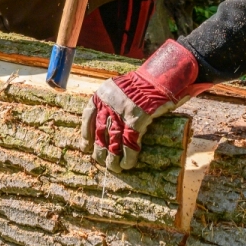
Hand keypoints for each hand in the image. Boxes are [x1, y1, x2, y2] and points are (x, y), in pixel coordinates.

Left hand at [80, 39, 205, 171]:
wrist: (160, 77)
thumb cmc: (142, 84)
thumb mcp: (120, 87)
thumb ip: (111, 102)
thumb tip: (104, 124)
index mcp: (103, 94)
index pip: (88, 117)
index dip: (86, 134)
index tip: (85, 147)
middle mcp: (109, 103)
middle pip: (99, 133)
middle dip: (99, 150)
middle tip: (100, 161)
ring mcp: (122, 113)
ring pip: (112, 142)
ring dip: (112, 158)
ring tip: (114, 168)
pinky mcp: (137, 120)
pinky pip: (130, 143)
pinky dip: (128, 156)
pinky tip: (127, 164)